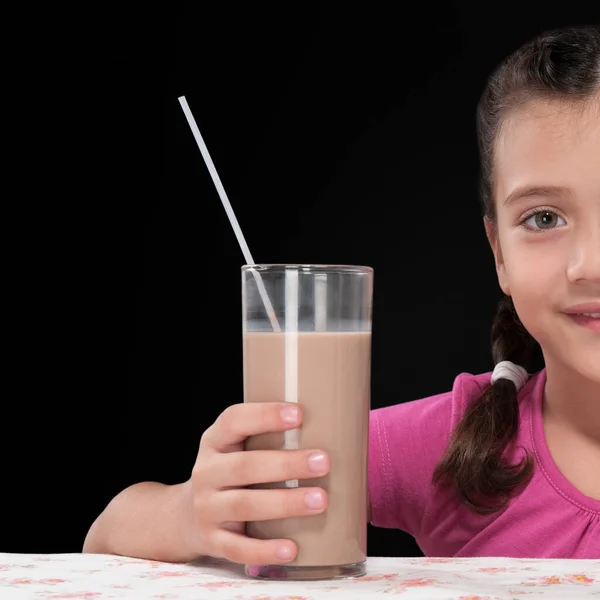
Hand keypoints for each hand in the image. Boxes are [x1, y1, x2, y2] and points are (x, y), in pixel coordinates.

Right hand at [187, 402, 329, 564]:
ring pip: (244, 505)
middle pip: (244, 466)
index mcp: (215, 441)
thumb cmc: (232, 471)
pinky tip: (292, 549)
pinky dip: (265, 550)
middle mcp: (207, 472)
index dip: (264, 415)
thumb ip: (269, 438)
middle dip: (286, 464)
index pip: (234, 421)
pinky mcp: (212, 541)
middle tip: (323, 462)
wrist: (187, 514)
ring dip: (285, 503)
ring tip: (321, 500)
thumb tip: (334, 427)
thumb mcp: (237, 447)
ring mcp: (206, 508)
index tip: (299, 413)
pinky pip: (238, 548)